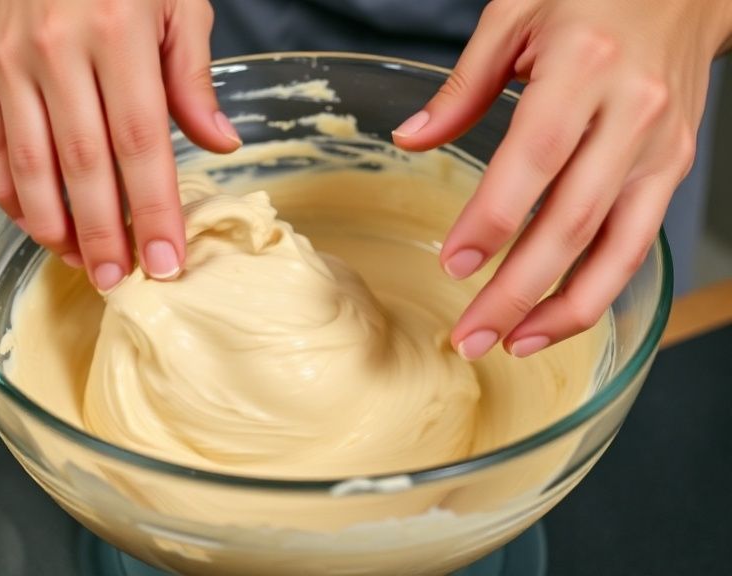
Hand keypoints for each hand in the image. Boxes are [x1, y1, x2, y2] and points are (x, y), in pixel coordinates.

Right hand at [0, 0, 241, 291]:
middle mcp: (55, 48)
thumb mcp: (177, 1)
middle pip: (82, 166)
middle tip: (121, 280)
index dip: (153, 210)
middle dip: (104, 234)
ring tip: (83, 262)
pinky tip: (37, 224)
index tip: (165, 261)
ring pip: (29, 165)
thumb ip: (193, 77)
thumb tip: (221, 145)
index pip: (139, 143)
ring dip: (55, 226)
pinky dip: (12, 193)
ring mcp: (7, 59)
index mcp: (115, 31)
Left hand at [393, 0, 731, 358]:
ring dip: (562, 310)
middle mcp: (631, 113)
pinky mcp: (675, 168)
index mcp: (582, 66)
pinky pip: (635, 244)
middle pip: (572, 221)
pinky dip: (597, 289)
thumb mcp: (515, 14)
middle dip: (517, 291)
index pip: (533, 159)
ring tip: (511, 346)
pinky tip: (556, 318)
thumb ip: (463, 85)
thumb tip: (409, 140)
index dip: (493, 219)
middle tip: (469, 336)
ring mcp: (661, 148)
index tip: (453, 264)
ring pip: (615, 248)